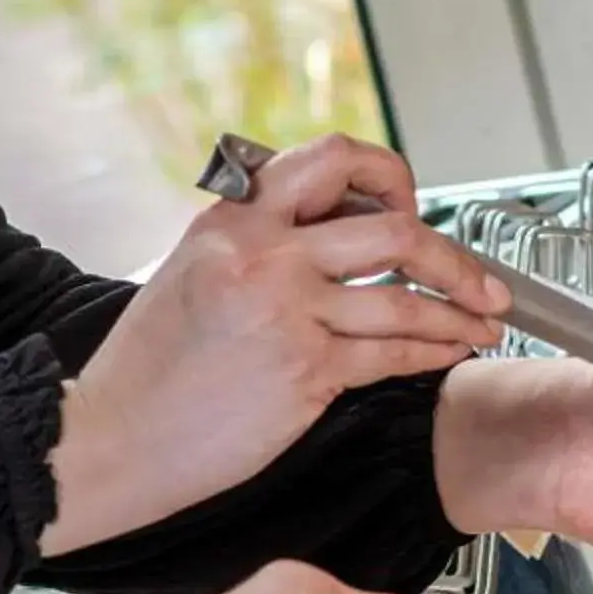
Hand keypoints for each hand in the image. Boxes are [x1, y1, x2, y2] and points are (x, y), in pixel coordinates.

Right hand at [43, 137, 509, 554]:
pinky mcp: (303, 370)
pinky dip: (433, 353)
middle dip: (455, 256)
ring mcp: (286, 311)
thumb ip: (259, 241)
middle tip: (482, 280)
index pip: (333, 158)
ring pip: (405, 298)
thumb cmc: (148, 368)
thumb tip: (335, 235)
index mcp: (233, 215)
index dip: (389, 176)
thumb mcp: (193, 270)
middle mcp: (263, 252)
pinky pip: (392, 354)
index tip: (411, 206)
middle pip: (393, 228)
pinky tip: (448, 353)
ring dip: (459, 313)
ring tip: (483, 324)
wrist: (109, 434)